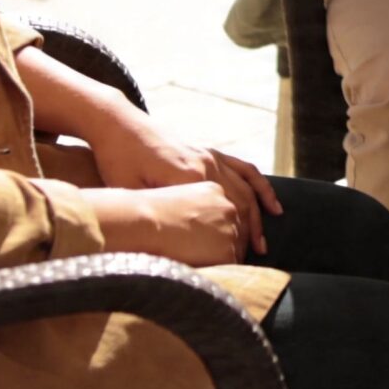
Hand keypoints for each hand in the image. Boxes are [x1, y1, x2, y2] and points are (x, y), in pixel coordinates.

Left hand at [88, 107, 280, 254]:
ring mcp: (210, 156)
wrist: (118, 124)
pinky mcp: (208, 150)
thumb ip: (152, 213)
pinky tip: (271, 204)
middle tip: (252, 259)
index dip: (231, 241)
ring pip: (246, 189)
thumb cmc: (117, 159)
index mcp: (188, 178)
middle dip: (250, 233)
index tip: (235, 264)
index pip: (221, 215)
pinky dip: (260, 186)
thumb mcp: (128, 191)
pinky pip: (244, 168)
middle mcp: (206, 166)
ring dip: (258, 215)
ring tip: (264, 241)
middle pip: (240, 204)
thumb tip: (164, 243)